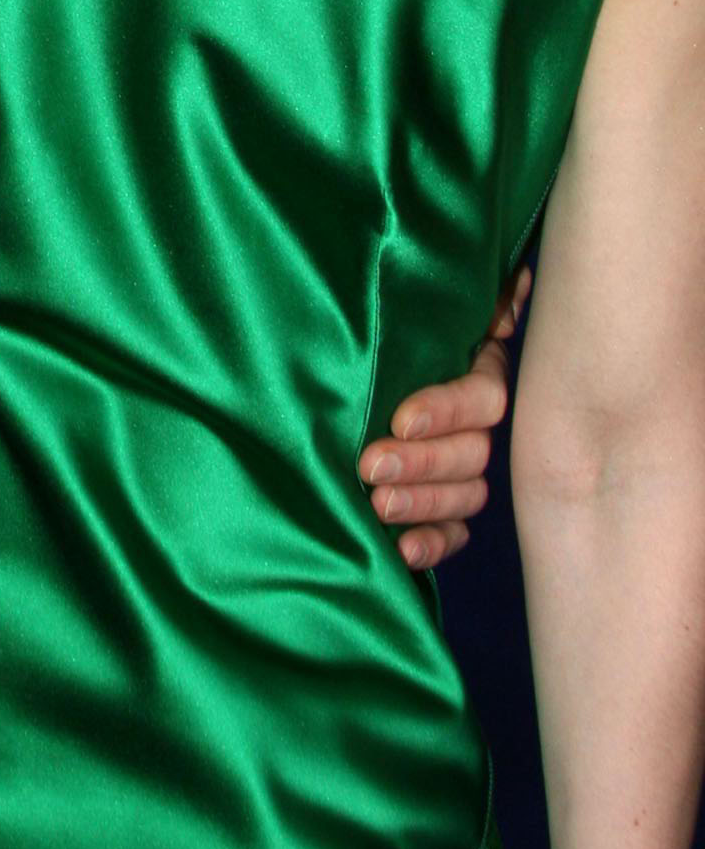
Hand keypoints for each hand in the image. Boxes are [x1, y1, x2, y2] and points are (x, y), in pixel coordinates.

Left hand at [356, 267, 525, 569]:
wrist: (342, 369)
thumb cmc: (371, 328)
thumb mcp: (404, 307)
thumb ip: (462, 299)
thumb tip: (506, 298)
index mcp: (476, 370)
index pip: (479, 398)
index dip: (446, 410)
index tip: (399, 420)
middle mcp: (476, 423)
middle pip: (472, 453)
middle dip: (422, 462)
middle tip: (371, 465)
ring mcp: (463, 468)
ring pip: (466, 495)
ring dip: (424, 504)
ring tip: (378, 504)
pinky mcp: (444, 506)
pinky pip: (453, 533)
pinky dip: (432, 544)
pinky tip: (402, 550)